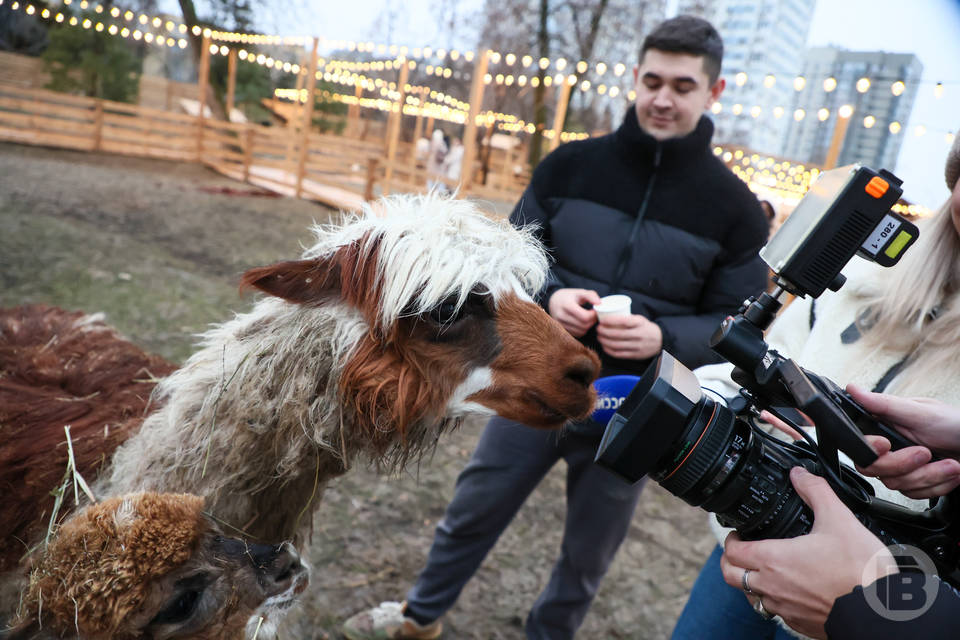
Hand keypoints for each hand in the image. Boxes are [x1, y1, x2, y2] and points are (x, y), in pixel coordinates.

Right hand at [547, 288, 600, 336]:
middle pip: (584, 325)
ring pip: (582, 331)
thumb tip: (600, 304)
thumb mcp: (579, 292)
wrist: (552, 301)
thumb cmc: (568, 296)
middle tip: (594, 315)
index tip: (595, 310)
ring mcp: (560, 325)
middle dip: (592, 321)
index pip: (585, 317)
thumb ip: (591, 295)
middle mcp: (561, 316)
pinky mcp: (562, 330)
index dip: (594, 315)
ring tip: (588, 318)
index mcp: (566, 305)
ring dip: (588, 326)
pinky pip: (577, 334)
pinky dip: (583, 330)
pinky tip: (582, 322)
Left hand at [595, 314, 661, 359]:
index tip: (602, 320)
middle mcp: (639, 335)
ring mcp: (637, 346)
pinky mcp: (636, 355)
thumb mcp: (640, 319)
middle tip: (598, 329)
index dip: (610, 321)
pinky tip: (604, 346)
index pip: (624, 321)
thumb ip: (627, 318)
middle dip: (604, 332)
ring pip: (617, 345)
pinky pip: (620, 354)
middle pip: (618, 334)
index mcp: (640, 323)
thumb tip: (608, 315)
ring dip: (605, 341)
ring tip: (599, 337)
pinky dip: (610, 350)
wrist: (660, 341)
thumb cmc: (645, 327)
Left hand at [720, 467, 895, 638]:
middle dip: (731, 561)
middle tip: (743, 549)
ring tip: (766, 568)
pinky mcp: (800, 624)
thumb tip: (800, 475)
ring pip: (752, 596)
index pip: (732, 551)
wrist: (882, 615)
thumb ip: (816, 492)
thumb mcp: (839, 519)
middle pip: (731, 576)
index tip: (739, 533)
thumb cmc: (860, 573)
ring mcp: (785, 609)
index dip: (731, 539)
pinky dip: (776, 599)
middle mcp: (772, 587)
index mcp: (774, 560)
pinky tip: (792, 589)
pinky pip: (776, 612)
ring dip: (752, 581)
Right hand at [847, 384, 959, 497]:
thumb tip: (853, 389)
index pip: (860, 446)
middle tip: (926, 452)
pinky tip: (949, 472)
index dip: (871, 449)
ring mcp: (903, 467)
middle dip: (905, 465)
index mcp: (885, 427)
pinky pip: (914, 494)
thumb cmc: (955, 424)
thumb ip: (884, 404)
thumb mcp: (920, 411)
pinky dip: (936, 485)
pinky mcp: (916, 482)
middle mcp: (890, 448)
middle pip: (874, 469)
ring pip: (897, 484)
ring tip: (949, 464)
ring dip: (929, 475)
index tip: (886, 444)